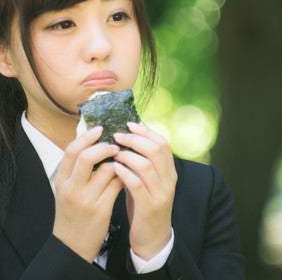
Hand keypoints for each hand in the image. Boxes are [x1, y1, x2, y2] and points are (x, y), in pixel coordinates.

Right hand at [53, 126, 122, 261]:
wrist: (72, 245)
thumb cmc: (72, 211)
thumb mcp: (67, 188)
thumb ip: (77, 168)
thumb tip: (93, 139)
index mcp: (61, 180)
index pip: (71, 151)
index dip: (86, 137)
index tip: (100, 129)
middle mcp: (72, 188)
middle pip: (87, 157)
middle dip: (105, 147)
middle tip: (115, 145)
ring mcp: (86, 199)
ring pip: (108, 169)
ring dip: (119, 162)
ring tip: (123, 161)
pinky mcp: (101, 209)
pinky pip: (118, 184)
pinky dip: (125, 176)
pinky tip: (127, 176)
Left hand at [113, 122, 176, 259]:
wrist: (153, 239)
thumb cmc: (145, 206)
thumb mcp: (148, 182)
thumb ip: (141, 164)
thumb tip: (126, 142)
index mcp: (170, 171)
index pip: (162, 143)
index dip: (146, 131)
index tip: (129, 124)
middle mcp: (169, 179)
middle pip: (156, 149)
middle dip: (135, 139)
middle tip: (117, 136)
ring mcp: (161, 193)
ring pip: (146, 165)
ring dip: (128, 155)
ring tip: (113, 152)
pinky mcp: (150, 207)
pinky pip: (137, 184)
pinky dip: (125, 173)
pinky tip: (114, 168)